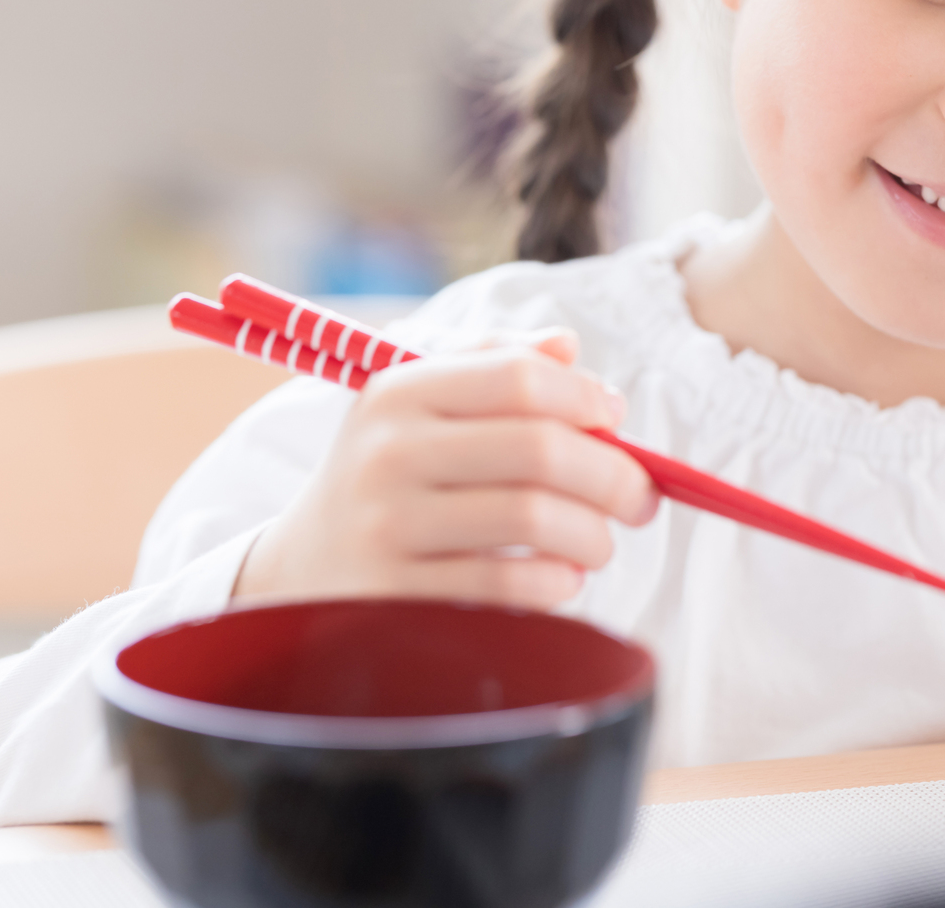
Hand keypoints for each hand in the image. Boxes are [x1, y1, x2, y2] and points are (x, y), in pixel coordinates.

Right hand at [234, 328, 657, 609]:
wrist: (304, 568)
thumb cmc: (390, 474)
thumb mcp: (421, 404)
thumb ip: (495, 361)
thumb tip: (568, 346)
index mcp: (400, 391)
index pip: (520, 377)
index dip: (587, 398)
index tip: (616, 420)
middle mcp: (387, 452)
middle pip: (541, 450)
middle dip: (615, 476)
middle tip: (640, 498)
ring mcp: (387, 527)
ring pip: (534, 520)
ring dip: (594, 535)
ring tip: (599, 543)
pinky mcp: (396, 597)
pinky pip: (509, 588)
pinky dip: (557, 584)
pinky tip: (561, 579)